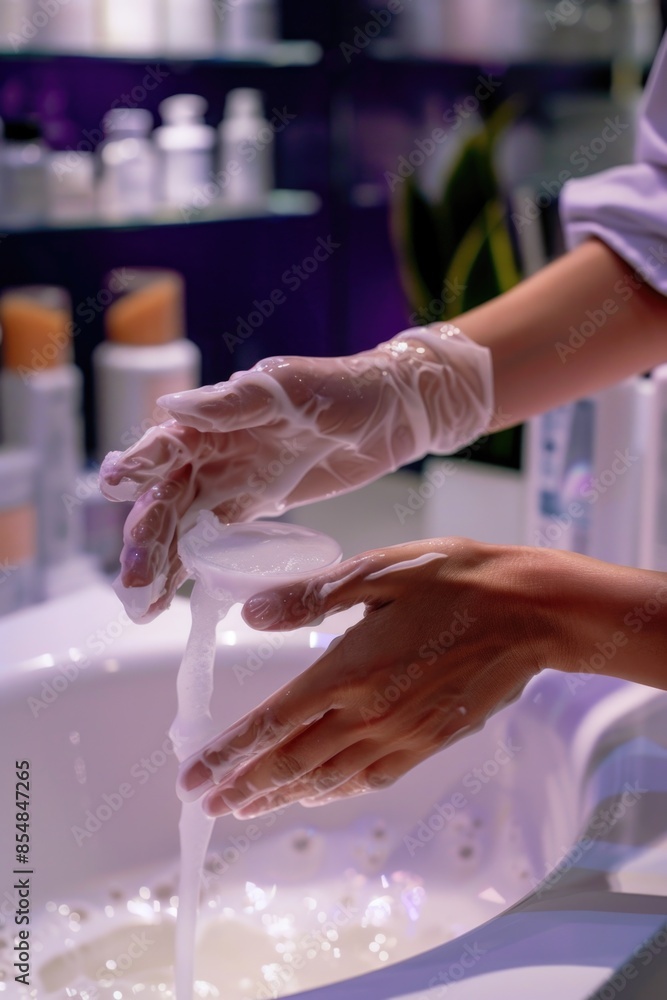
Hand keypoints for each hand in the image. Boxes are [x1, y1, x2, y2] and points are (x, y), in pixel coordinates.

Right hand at [99, 328, 491, 620]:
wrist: (392, 413)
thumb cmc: (344, 389)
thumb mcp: (291, 389)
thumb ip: (236, 403)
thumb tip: (172, 405)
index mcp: (218, 415)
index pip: (168, 443)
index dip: (139, 465)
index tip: (113, 488)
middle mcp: (216, 449)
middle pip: (168, 496)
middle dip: (146, 536)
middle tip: (133, 578)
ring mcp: (234, 480)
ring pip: (183, 525)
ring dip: (159, 562)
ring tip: (139, 604)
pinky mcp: (256, 505)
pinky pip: (214, 540)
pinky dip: (191, 567)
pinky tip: (170, 597)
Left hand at [178, 538, 559, 818]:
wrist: (530, 612)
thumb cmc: (454, 580)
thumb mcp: (379, 571)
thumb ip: (313, 596)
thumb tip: (252, 613)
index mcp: (348, 670)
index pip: (271, 723)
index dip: (228, 754)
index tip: (194, 778)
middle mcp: (369, 713)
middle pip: (290, 761)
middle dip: (242, 785)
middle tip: (204, 805)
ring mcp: (400, 734)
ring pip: (326, 778)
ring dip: (280, 795)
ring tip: (244, 808)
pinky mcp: (428, 741)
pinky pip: (370, 777)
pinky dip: (334, 791)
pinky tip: (316, 796)